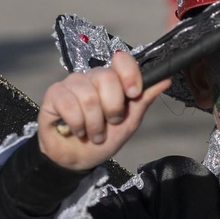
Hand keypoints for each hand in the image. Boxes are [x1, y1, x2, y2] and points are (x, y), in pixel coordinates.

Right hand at [37, 52, 168, 171]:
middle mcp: (91, 77)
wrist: (78, 159)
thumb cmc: (102, 139)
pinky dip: (76, 124)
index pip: (122, 59)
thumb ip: (144, 99)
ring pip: (88, 96)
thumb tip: (166, 78)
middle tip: (109, 123)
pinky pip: (68, 104)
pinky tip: (76, 130)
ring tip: (92, 133)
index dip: (129, 74)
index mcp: (111, 80)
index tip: (133, 94)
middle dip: (112, 109)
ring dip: (93, 124)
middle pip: (106, 78)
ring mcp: (71, 83)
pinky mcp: (53, 94)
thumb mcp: (129, 122)